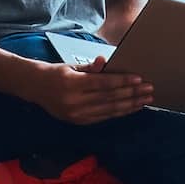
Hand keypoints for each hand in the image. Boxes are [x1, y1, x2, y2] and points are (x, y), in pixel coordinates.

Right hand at [20, 55, 153, 125]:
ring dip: (130, 105)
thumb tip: (106, 61)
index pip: (103, 83)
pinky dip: (120, 112)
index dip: (123, 81)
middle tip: (149, 89)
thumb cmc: (57, 73)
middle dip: (132, 94)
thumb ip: (91, 67)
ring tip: (145, 100)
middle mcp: (75, 101)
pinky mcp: (79, 122)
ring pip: (109, 110)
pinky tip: (132, 108)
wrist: (35, 88)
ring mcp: (77, 114)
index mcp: (72, 84)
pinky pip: (104, 117)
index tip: (139, 79)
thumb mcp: (72, 66)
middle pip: (110, 98)